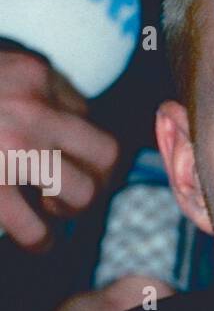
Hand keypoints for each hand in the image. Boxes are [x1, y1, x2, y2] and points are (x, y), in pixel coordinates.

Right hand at [0, 48, 118, 247]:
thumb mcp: (0, 68)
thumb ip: (30, 86)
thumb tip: (70, 121)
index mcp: (36, 74)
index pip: (85, 112)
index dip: (77, 139)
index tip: (60, 148)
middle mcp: (33, 109)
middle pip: (106, 154)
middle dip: (98, 178)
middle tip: (75, 187)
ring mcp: (12, 148)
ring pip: (81, 192)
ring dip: (71, 208)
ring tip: (52, 209)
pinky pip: (32, 225)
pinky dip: (39, 240)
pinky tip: (39, 242)